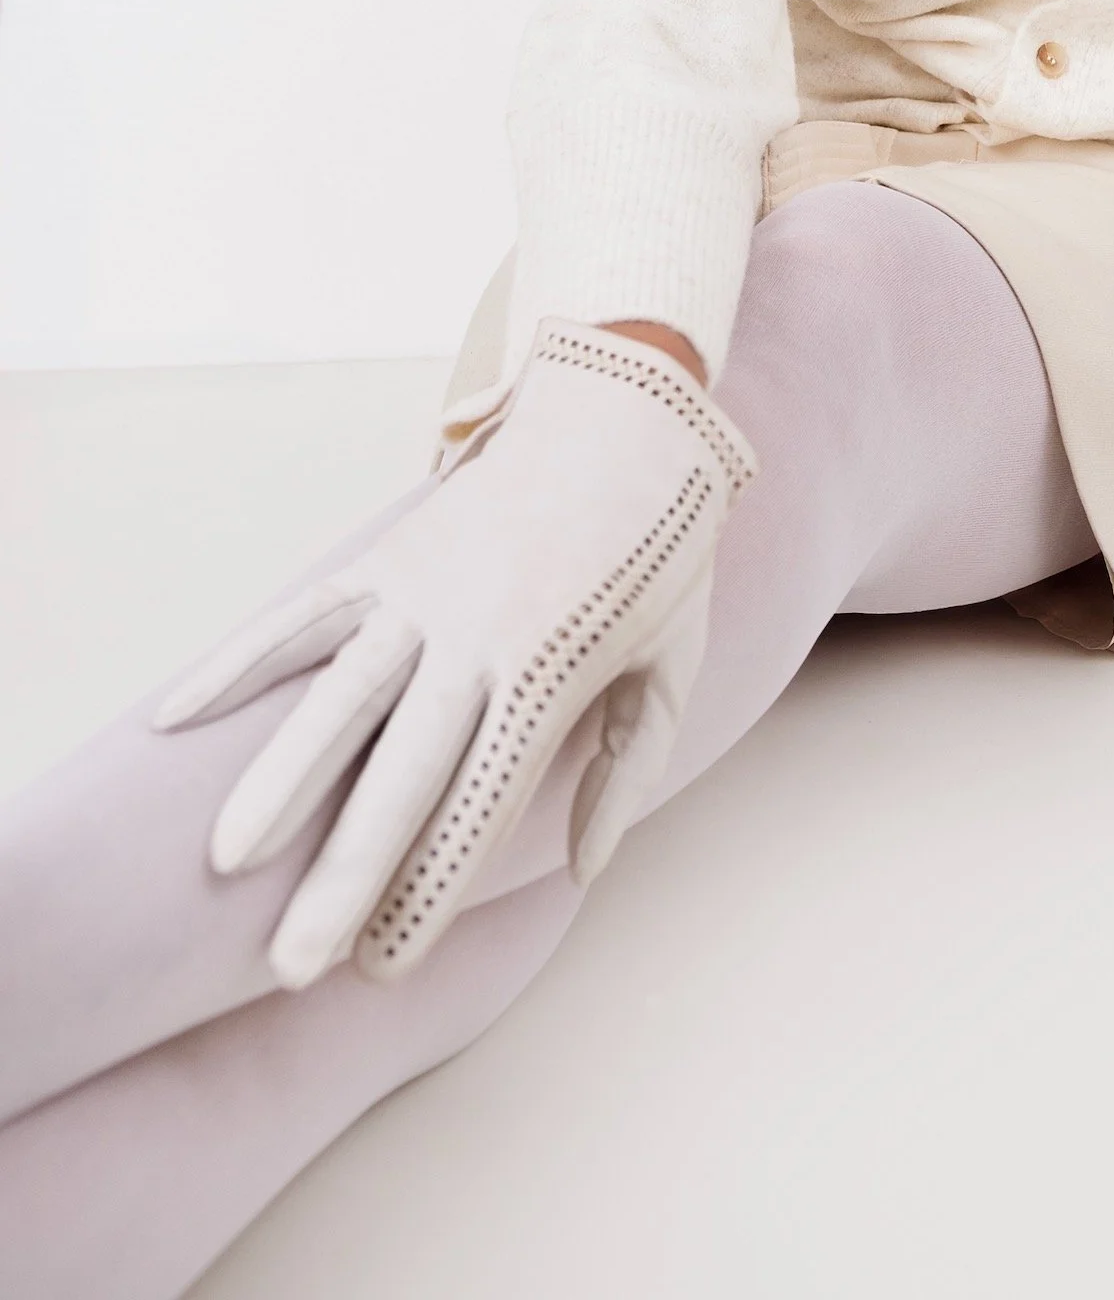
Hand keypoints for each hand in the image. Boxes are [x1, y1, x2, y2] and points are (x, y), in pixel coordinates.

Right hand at [153, 319, 754, 989]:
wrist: (630, 415)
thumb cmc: (662, 553)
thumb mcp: (674, 661)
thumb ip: (626, 768)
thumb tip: (580, 870)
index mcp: (550, 673)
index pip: (480, 803)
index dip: (431, 889)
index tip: (383, 967)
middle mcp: (476, 638)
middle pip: (401, 772)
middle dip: (346, 872)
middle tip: (295, 963)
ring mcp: (421, 594)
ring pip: (337, 697)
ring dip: (280, 779)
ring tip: (226, 858)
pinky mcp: (385, 558)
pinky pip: (301, 617)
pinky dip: (237, 663)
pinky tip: (172, 716)